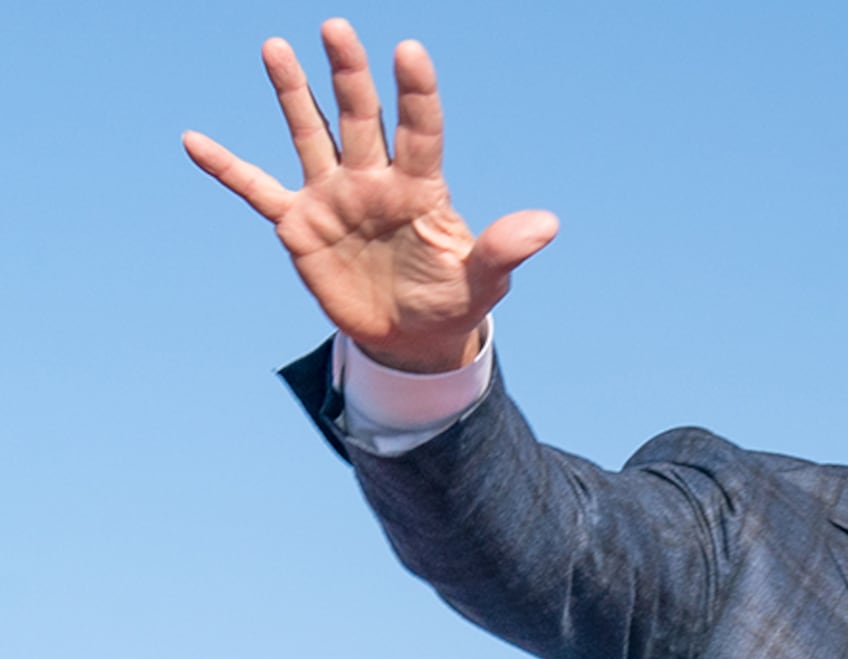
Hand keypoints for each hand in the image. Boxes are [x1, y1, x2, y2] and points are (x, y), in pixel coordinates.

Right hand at [184, 25, 557, 373]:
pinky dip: (226, 169)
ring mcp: (333, 197)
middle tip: (337, 28)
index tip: (409, 51)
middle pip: (359, 117)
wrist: (412, 334)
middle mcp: (372, 180)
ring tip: (276, 46)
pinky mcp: (299, 224)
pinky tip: (193, 141)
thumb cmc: (452, 298)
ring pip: (310, 133)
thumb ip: (505, 248)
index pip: (420, 131)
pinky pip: (257, 189)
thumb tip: (549, 225)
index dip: (415, 93)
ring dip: (293, 93)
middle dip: (349, 75)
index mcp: (420, 189)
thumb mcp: (483, 279)